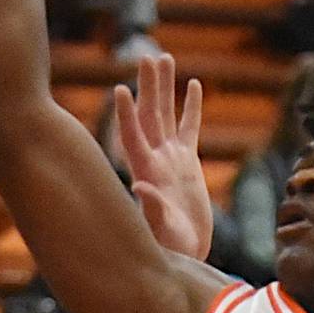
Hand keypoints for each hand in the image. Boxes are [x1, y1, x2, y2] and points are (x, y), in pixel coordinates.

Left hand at [113, 54, 212, 259]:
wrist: (185, 255)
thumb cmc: (171, 248)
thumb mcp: (163, 231)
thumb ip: (152, 208)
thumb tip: (140, 186)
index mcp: (147, 172)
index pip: (133, 136)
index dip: (127, 114)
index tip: (121, 89)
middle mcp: (155, 160)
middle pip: (150, 116)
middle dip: (148, 87)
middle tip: (146, 57)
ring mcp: (171, 159)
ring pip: (166, 115)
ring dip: (164, 88)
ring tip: (163, 57)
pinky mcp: (187, 163)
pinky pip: (189, 128)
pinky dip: (191, 107)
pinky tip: (193, 84)